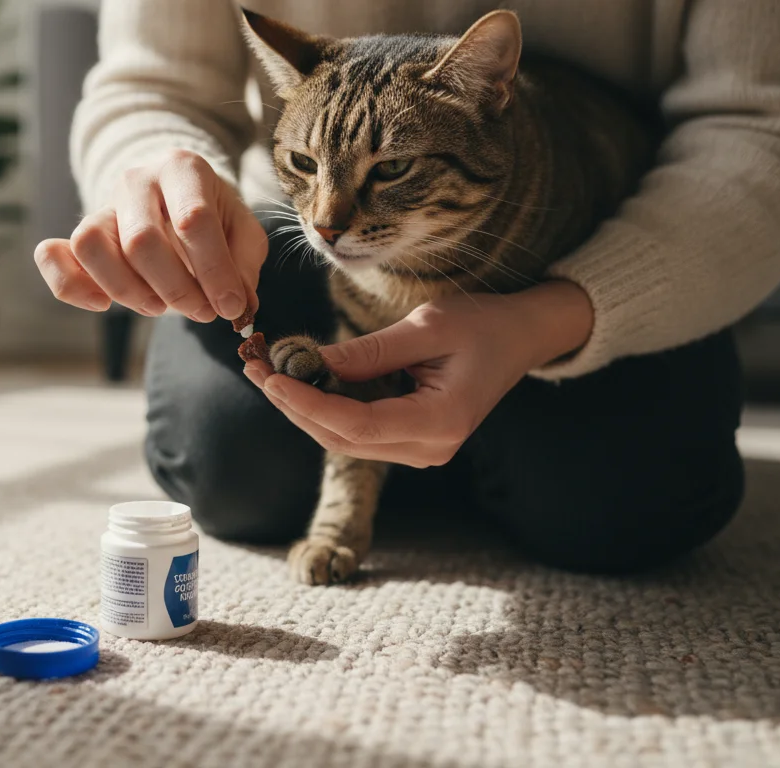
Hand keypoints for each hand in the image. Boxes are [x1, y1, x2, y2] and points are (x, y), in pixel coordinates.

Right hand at [33, 149, 266, 321]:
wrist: (172, 195)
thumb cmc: (211, 215)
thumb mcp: (242, 231)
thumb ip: (243, 265)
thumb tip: (238, 306)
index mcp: (182, 168)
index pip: (193, 220)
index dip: (214, 272)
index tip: (230, 306)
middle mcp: (136, 180)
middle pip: (141, 241)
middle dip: (176, 289)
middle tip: (200, 310)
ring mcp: (102, 205)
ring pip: (91, 246)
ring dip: (127, 290)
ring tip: (158, 305)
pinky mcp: (76, 233)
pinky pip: (54, 257)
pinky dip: (71, 286)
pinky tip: (102, 304)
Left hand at [243, 281, 593, 467]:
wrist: (523, 337)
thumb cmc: (484, 324)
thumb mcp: (427, 326)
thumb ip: (370, 352)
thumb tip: (310, 361)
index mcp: (440, 423)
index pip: (355, 426)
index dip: (306, 404)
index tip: (269, 378)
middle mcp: (429, 449)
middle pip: (342, 439)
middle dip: (293, 406)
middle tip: (255, 368)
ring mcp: (422, 450)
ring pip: (345, 439)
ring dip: (303, 407)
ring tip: (267, 369)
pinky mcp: (411, 440)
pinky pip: (358, 430)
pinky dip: (326, 406)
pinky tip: (299, 378)